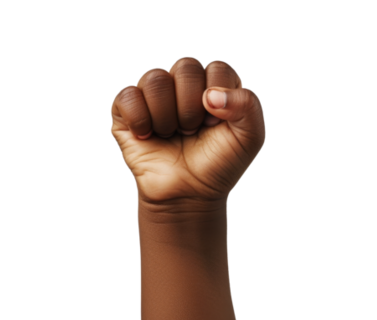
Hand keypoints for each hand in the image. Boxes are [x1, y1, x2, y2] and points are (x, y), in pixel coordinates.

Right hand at [109, 58, 265, 209]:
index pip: (217, 69)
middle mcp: (182, 82)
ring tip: (171, 134)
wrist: (188, 194)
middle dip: (191, 108)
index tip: (217, 126)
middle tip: (192, 131)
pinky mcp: (126, 110)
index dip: (219, 101)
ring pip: (156, 79)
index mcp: (214, 82)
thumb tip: (210, 95)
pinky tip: (148, 136)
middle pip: (185, 67)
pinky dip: (140, 120)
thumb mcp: (250, 136)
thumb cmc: (219, 163)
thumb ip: (248, 105)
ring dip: (166, 116)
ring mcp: (153, 94)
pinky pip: (128, 96)